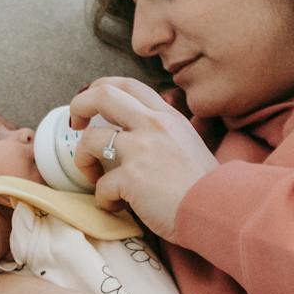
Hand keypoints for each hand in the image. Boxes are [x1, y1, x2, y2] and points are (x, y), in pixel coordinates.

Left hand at [71, 77, 217, 239]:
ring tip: (94, 177)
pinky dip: (104, 200)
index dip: (101, 88)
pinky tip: (117, 207)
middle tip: (74, 126)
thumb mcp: (188, 143)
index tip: (91, 104)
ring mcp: (141, 149)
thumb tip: (138, 136)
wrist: (219, 209)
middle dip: (78, 106)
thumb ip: (164, 133)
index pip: (127, 85)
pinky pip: (101, 185)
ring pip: (90, 140)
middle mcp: (152, 125)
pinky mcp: (133, 178)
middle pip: (101, 96)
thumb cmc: (205, 185)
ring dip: (83, 160)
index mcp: (166, 116)